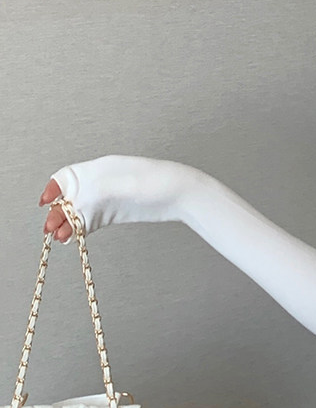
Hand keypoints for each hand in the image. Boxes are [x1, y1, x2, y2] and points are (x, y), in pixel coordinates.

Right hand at [37, 155, 192, 243]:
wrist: (179, 194)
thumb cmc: (152, 181)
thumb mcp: (115, 187)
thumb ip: (89, 198)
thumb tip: (68, 212)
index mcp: (95, 169)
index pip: (64, 178)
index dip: (52, 190)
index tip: (45, 202)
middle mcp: (96, 184)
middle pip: (67, 199)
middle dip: (57, 213)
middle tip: (50, 229)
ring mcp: (103, 200)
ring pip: (75, 214)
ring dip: (65, 225)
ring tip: (59, 237)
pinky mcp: (110, 215)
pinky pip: (87, 223)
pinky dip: (77, 231)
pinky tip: (70, 238)